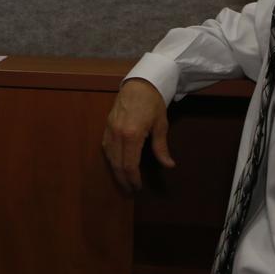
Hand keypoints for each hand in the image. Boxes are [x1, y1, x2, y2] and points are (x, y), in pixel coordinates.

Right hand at [102, 78, 174, 192]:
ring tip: (124, 180)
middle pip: (117, 164)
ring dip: (115, 171)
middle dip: (123, 180)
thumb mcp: (161, 125)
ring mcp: (110, 129)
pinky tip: (116, 164)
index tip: (138, 188)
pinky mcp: (106, 125)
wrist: (139, 83)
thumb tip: (169, 165)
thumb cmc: (153, 102)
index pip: (129, 165)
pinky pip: (105, 147)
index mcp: (132, 135)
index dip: (133, 179)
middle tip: (130, 190)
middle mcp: (117, 134)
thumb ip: (162, 147)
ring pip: (109, 157)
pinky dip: (110, 159)